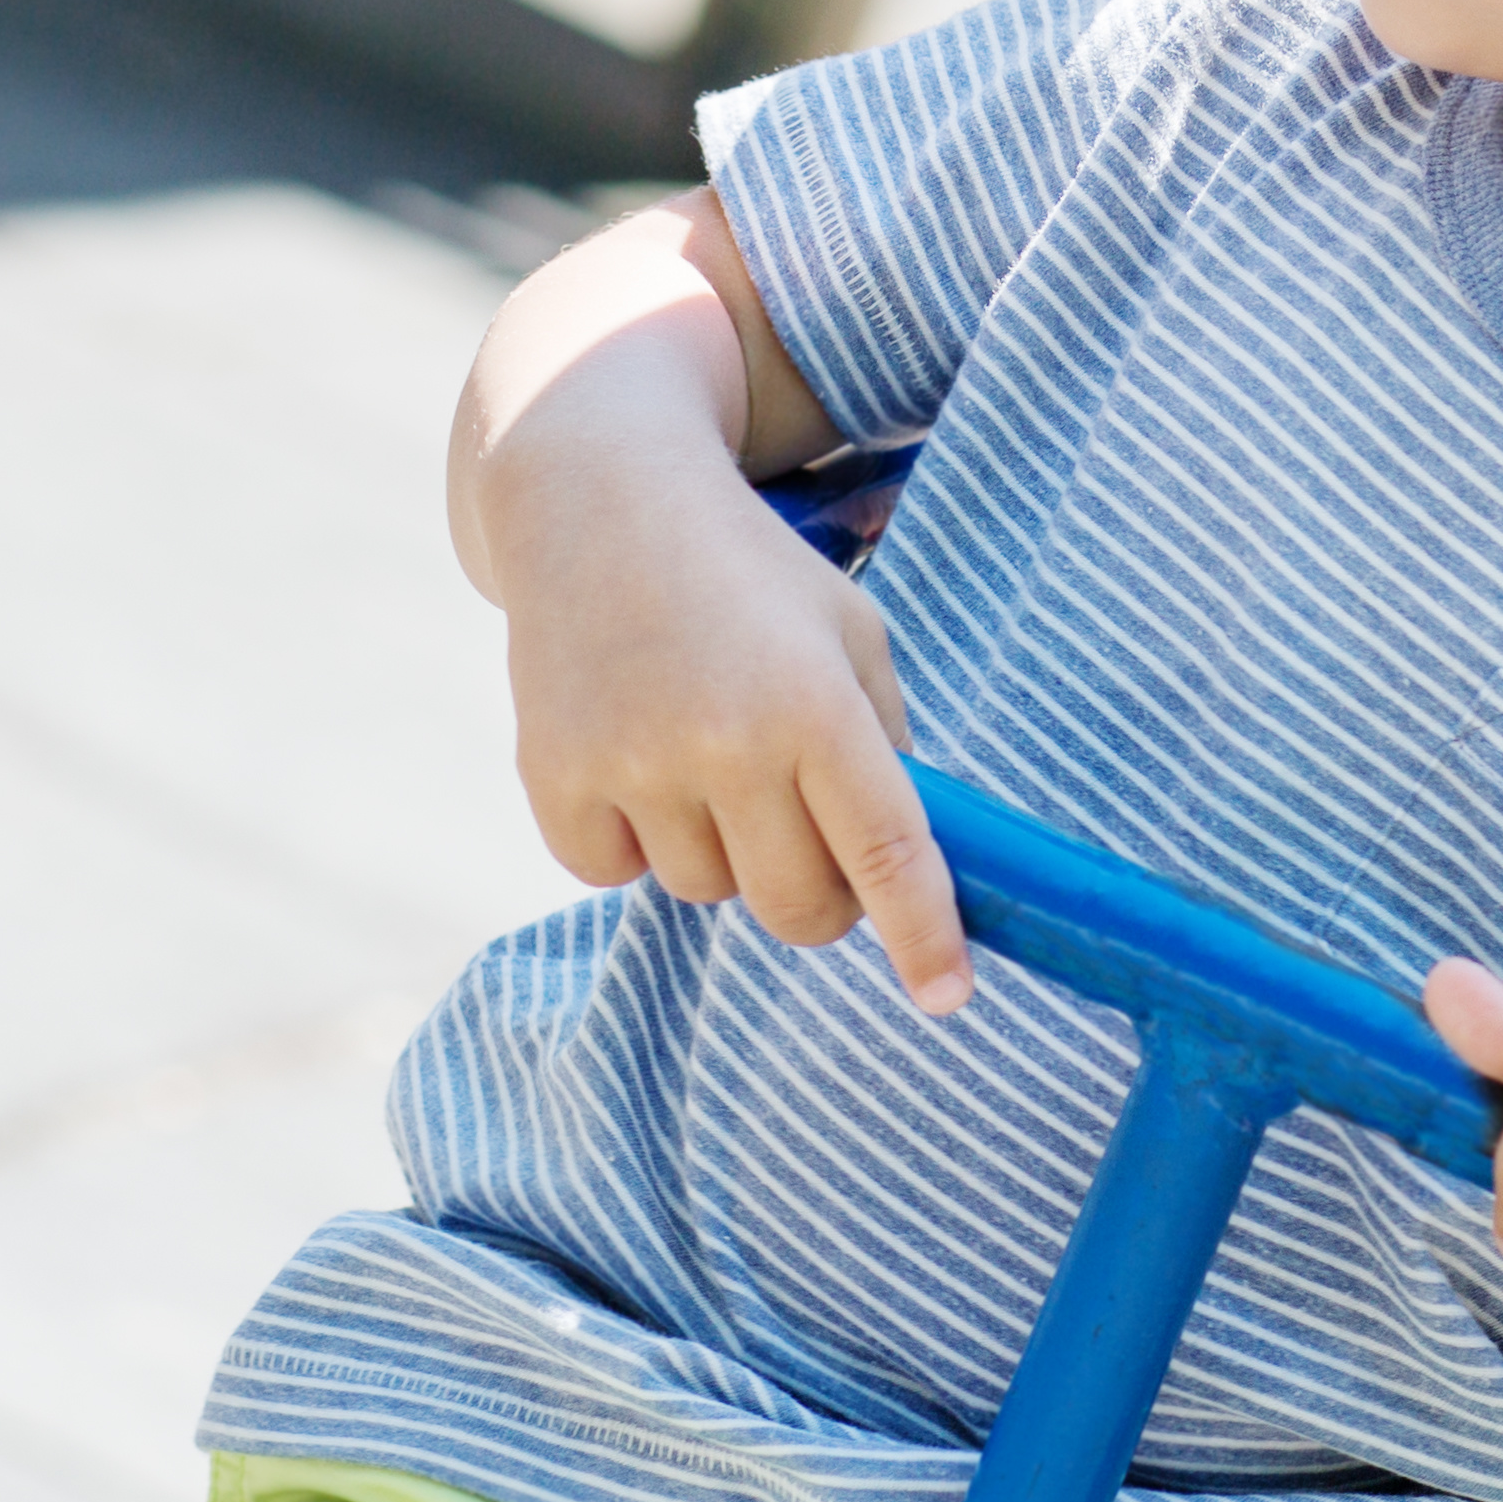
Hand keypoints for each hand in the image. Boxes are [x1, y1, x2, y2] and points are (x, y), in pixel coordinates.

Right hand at [490, 458, 970, 1013]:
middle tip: (816, 838)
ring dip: (726, 850)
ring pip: (711, 891)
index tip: (948, 997)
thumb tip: (897, 867)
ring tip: (709, 751)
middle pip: (798, 907)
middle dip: (823, 897)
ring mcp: (630, 765)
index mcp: (815, 703)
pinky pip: (618, 874)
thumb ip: (884, 745)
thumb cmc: (752, 575)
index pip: (886, 853)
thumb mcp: (851, 632)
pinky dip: (639, 842)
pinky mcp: (554, 780)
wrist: (600, 504)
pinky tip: (642, 757)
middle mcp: (723, 743)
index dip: (923, 936)